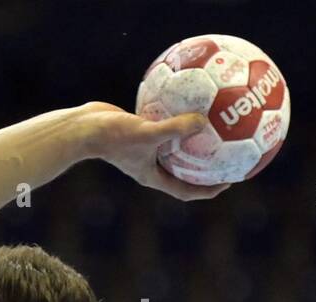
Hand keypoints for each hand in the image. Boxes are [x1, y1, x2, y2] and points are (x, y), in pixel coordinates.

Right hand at [79, 101, 229, 200]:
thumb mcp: (145, 133)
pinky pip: (167, 124)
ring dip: (196, 139)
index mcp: (152, 175)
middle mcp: (150, 164)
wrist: (83, 127)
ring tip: (219, 123)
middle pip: (185, 170)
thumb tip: (203, 122)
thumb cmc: (111, 135)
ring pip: (177, 145)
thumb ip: (174, 129)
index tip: (230, 181)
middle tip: (232, 154)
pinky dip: (180, 115)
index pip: (185, 190)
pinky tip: (194, 97)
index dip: (208, 189)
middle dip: (209, 166)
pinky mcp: (141, 130)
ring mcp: (146, 147)